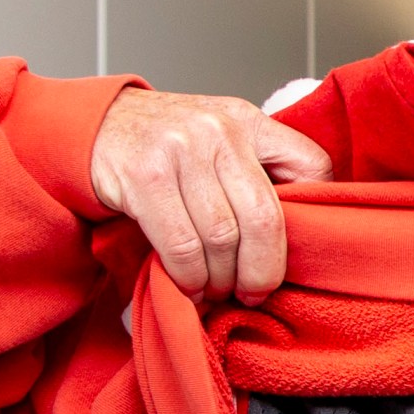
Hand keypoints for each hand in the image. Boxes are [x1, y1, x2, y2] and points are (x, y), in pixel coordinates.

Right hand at [89, 88, 329, 305]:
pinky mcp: (145, 176)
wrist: (96, 127)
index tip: (301, 253)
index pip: (312, 167)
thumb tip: (300, 232)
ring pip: (221, 238)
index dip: (316, 217)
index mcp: (249, 120)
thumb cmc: (166, 145)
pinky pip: (182, 246)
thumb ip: (257, 172)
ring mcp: (181, 149)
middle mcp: (219, 129)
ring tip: (216, 290)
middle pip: (264, 218)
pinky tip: (190, 286)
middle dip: (262, 270)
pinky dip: (189, 278)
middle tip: (253, 292)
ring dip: (220, 280)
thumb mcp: (220, 140)